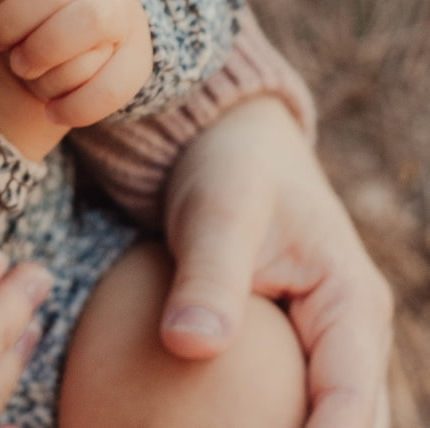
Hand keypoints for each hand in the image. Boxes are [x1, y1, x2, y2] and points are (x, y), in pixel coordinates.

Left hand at [0, 0, 153, 126]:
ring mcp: (120, 5)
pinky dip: (81, 98)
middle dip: (17, 10)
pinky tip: (51, 110)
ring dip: (48, 46)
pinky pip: (117, 77)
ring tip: (20, 69)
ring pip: (94, 16)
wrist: (67, 56)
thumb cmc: (10, 17)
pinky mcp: (136, 56)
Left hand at [160, 97, 392, 427]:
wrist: (226, 141)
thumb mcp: (217, 211)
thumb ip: (209, 275)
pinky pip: (286, 401)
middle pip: (350, 425)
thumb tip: (188, 346)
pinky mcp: (288, 344)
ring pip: (323, 419)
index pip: (351, 408)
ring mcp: (322, 343)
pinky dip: (258, 416)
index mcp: (352, 305)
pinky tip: (210, 421)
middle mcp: (351, 335)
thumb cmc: (228, 167)